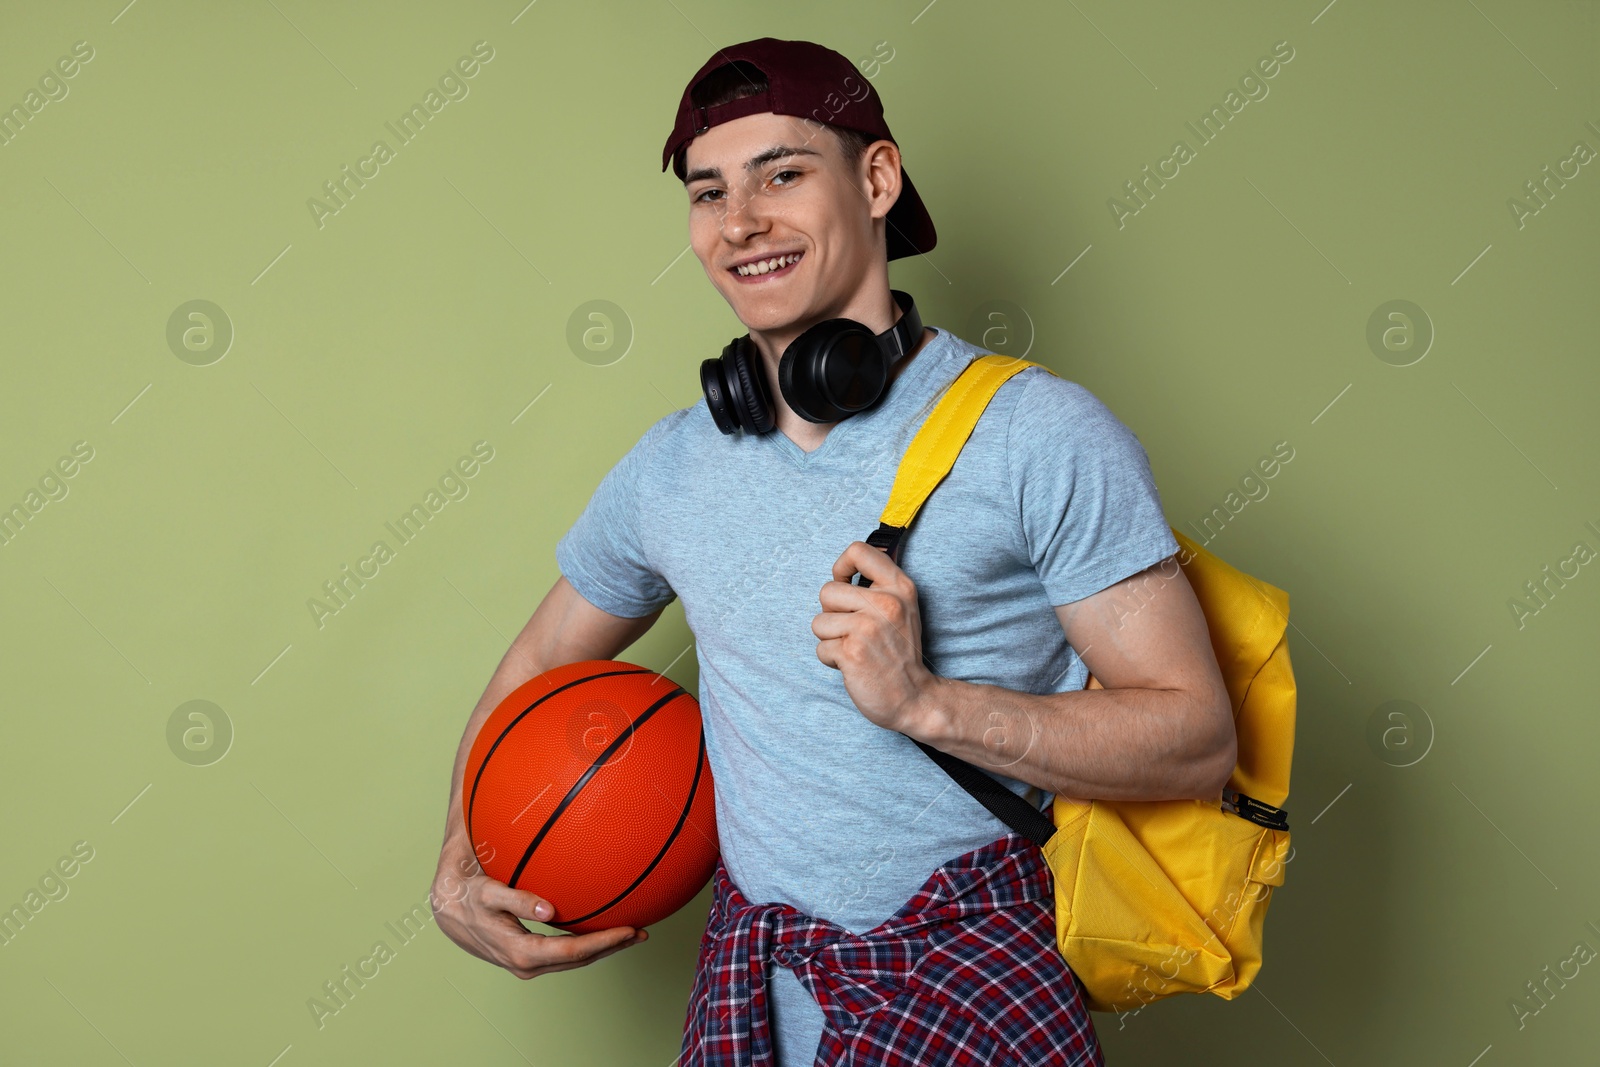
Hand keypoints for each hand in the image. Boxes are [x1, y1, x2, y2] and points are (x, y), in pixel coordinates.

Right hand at [431, 852, 645, 979]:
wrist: (446, 907)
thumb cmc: (468, 892)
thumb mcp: (487, 892)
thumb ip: (516, 900)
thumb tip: (549, 911)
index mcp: (518, 951)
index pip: (569, 952)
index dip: (601, 944)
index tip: (629, 929)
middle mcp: (524, 963)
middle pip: (577, 961)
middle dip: (610, 948)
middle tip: (642, 932)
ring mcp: (527, 963)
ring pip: (573, 961)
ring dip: (603, 948)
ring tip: (633, 933)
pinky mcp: (528, 956)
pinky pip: (563, 953)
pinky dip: (587, 944)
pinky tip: (605, 930)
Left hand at [812, 540, 936, 734]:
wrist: (915, 697)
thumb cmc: (901, 652)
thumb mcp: (903, 608)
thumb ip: (879, 586)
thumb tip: (844, 569)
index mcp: (899, 587)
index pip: (858, 550)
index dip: (841, 567)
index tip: (845, 584)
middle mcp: (885, 603)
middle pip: (827, 590)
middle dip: (832, 614)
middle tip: (853, 630)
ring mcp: (867, 628)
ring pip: (818, 622)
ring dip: (830, 639)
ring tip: (854, 648)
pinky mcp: (852, 652)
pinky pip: (821, 648)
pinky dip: (832, 660)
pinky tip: (853, 665)